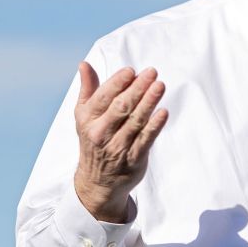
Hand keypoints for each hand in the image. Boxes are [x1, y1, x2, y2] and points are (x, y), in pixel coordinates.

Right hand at [73, 62, 167, 222]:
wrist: (97, 182)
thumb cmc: (93, 140)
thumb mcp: (84, 115)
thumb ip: (88, 88)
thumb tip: (84, 64)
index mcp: (88, 119)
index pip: (103, 97)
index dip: (118, 83)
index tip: (131, 71)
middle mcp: (101, 133)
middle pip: (121, 107)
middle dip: (137, 88)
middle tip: (152, 72)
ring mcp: (117, 147)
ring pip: (135, 121)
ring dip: (149, 102)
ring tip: (160, 86)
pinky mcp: (133, 159)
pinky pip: (146, 140)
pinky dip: (154, 126)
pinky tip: (163, 112)